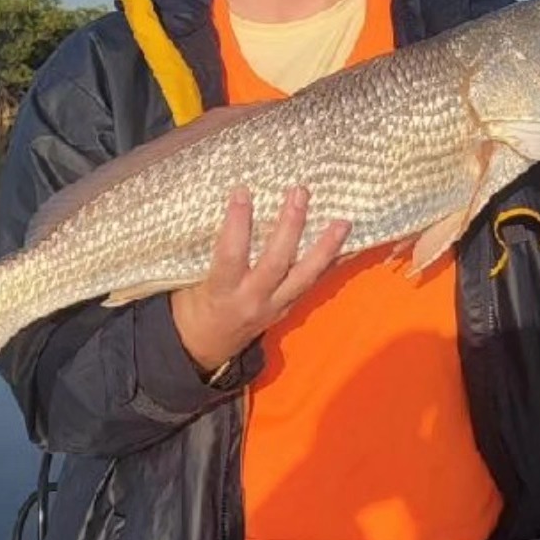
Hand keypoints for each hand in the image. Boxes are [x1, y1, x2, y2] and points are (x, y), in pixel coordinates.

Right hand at [170, 186, 350, 375]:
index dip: (236, 224)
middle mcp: (252, 300)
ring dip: (325, 247)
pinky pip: (314, 284)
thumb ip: (209, 252)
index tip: (242, 191)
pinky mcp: (289, 308)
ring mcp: (275, 306)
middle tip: (300, 193)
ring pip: (305, 276)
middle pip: (276, 262)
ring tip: (343, 222)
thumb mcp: (189, 282)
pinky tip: (350, 246)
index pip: (231, 255)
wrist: (206, 348)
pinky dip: (332, 264)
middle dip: (290, 226)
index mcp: (221, 292)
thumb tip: (224, 206)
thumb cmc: (192, 306)